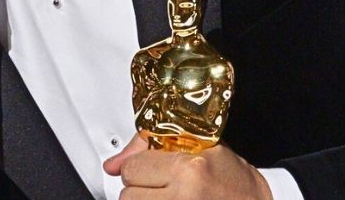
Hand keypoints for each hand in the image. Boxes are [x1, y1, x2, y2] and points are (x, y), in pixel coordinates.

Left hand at [103, 135, 272, 198]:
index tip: (154, 169)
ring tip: (166, 197)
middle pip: (128, 196)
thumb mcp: (198, 149)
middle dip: (140, 189)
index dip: (141, 167)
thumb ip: (149, 149)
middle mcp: (184, 197)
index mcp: (189, 170)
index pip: (133, 168)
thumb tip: (112, 165)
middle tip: (161, 187)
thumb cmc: (232, 179)